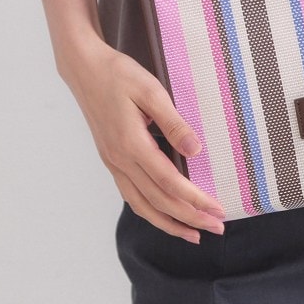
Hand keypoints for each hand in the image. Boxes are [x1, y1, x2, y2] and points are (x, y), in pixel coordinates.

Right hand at [62, 35, 226, 243]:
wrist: (84, 69)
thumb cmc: (119, 75)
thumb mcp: (151, 91)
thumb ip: (174, 123)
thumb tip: (196, 150)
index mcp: (132, 144)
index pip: (170, 183)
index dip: (195, 200)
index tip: (218, 209)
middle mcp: (120, 160)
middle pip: (159, 201)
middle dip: (189, 218)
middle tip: (217, 228)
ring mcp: (113, 162)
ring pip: (142, 204)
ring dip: (169, 222)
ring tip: (193, 234)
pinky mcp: (111, 159)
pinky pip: (131, 195)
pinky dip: (149, 211)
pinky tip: (163, 215)